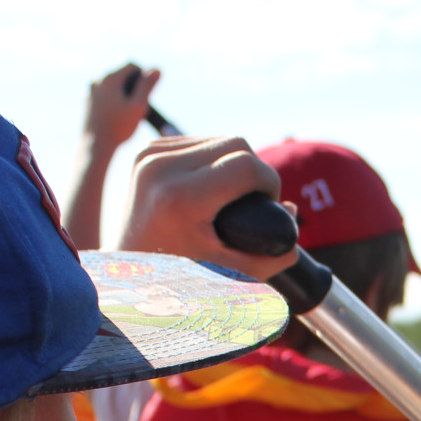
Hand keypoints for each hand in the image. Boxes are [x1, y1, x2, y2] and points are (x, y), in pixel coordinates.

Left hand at [84, 64, 156, 155]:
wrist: (95, 145)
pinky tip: (115, 116)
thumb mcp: (138, 106)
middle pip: (121, 74)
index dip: (143, 76)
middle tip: (138, 106)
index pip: (132, 65)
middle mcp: (97, 80)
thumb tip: (157, 69)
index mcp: (110, 78)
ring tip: (127, 113)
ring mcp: (89, 90)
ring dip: (122, 93)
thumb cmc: (118, 127)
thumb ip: (147, 86)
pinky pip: (103, 94)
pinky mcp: (87, 101)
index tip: (147, 94)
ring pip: (111, 84)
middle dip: (132, 85)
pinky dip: (112, 100)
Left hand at [117, 136, 299, 281]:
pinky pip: (198, 142)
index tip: (270, 208)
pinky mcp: (145, 150)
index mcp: (181, 197)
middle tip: (255, 204)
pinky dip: (213, 161)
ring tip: (233, 198)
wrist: (129, 275)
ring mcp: (149, 155)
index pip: (248, 165)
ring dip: (235, 164)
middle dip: (256, 171)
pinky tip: (211, 188)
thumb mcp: (234, 274)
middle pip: (236, 142)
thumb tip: (292, 209)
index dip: (270, 184)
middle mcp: (160, 168)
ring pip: (219, 139)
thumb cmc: (183, 281)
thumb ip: (273, 253)